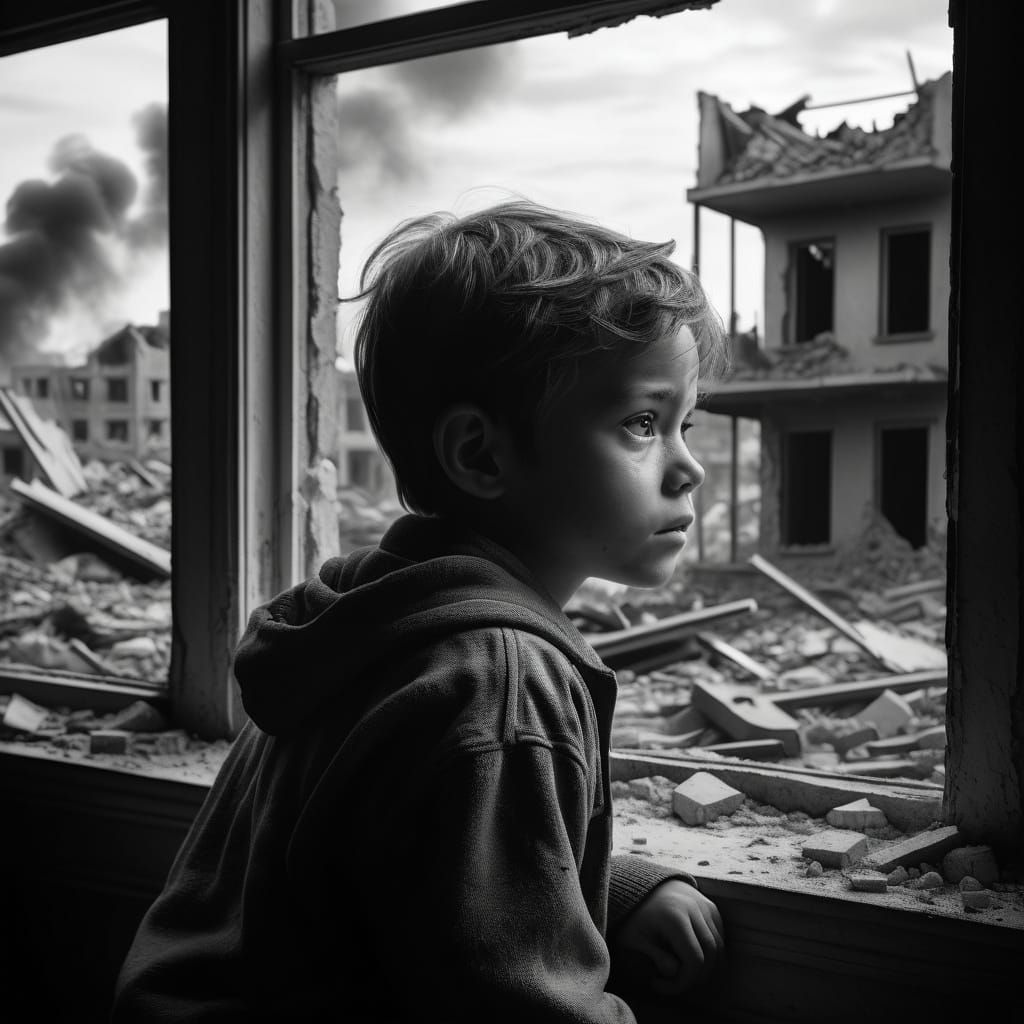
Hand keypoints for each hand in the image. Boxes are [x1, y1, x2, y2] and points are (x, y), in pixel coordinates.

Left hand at [611, 879, 723, 995]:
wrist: (639, 886)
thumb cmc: (634, 917)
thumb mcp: (635, 939)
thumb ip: (656, 957)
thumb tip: (676, 972)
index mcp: (675, 916)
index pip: (694, 960)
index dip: (682, 982)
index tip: (658, 984)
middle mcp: (694, 908)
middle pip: (711, 954)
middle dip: (696, 977)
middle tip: (674, 983)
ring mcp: (704, 905)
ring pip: (719, 946)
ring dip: (707, 967)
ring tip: (681, 973)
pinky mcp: (710, 907)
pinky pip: (719, 935)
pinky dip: (712, 953)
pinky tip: (692, 960)